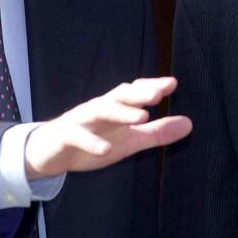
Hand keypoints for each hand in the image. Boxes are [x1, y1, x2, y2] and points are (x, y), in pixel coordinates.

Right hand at [24, 77, 191, 178]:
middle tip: (158, 94)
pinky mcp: (65, 136)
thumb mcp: (129, 141)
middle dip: (138, 94)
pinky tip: (107, 149)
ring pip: (100, 110)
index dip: (151, 86)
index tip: (171, 84)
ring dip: (120, 113)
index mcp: (114, 107)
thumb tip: (189, 124)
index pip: (134, 91)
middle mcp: (98, 108)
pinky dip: (91, 142)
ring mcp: (80, 120)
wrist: (49, 153)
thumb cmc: (91, 142)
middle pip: (119, 96)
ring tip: (141, 117)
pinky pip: (77, 136)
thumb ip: (156, 132)